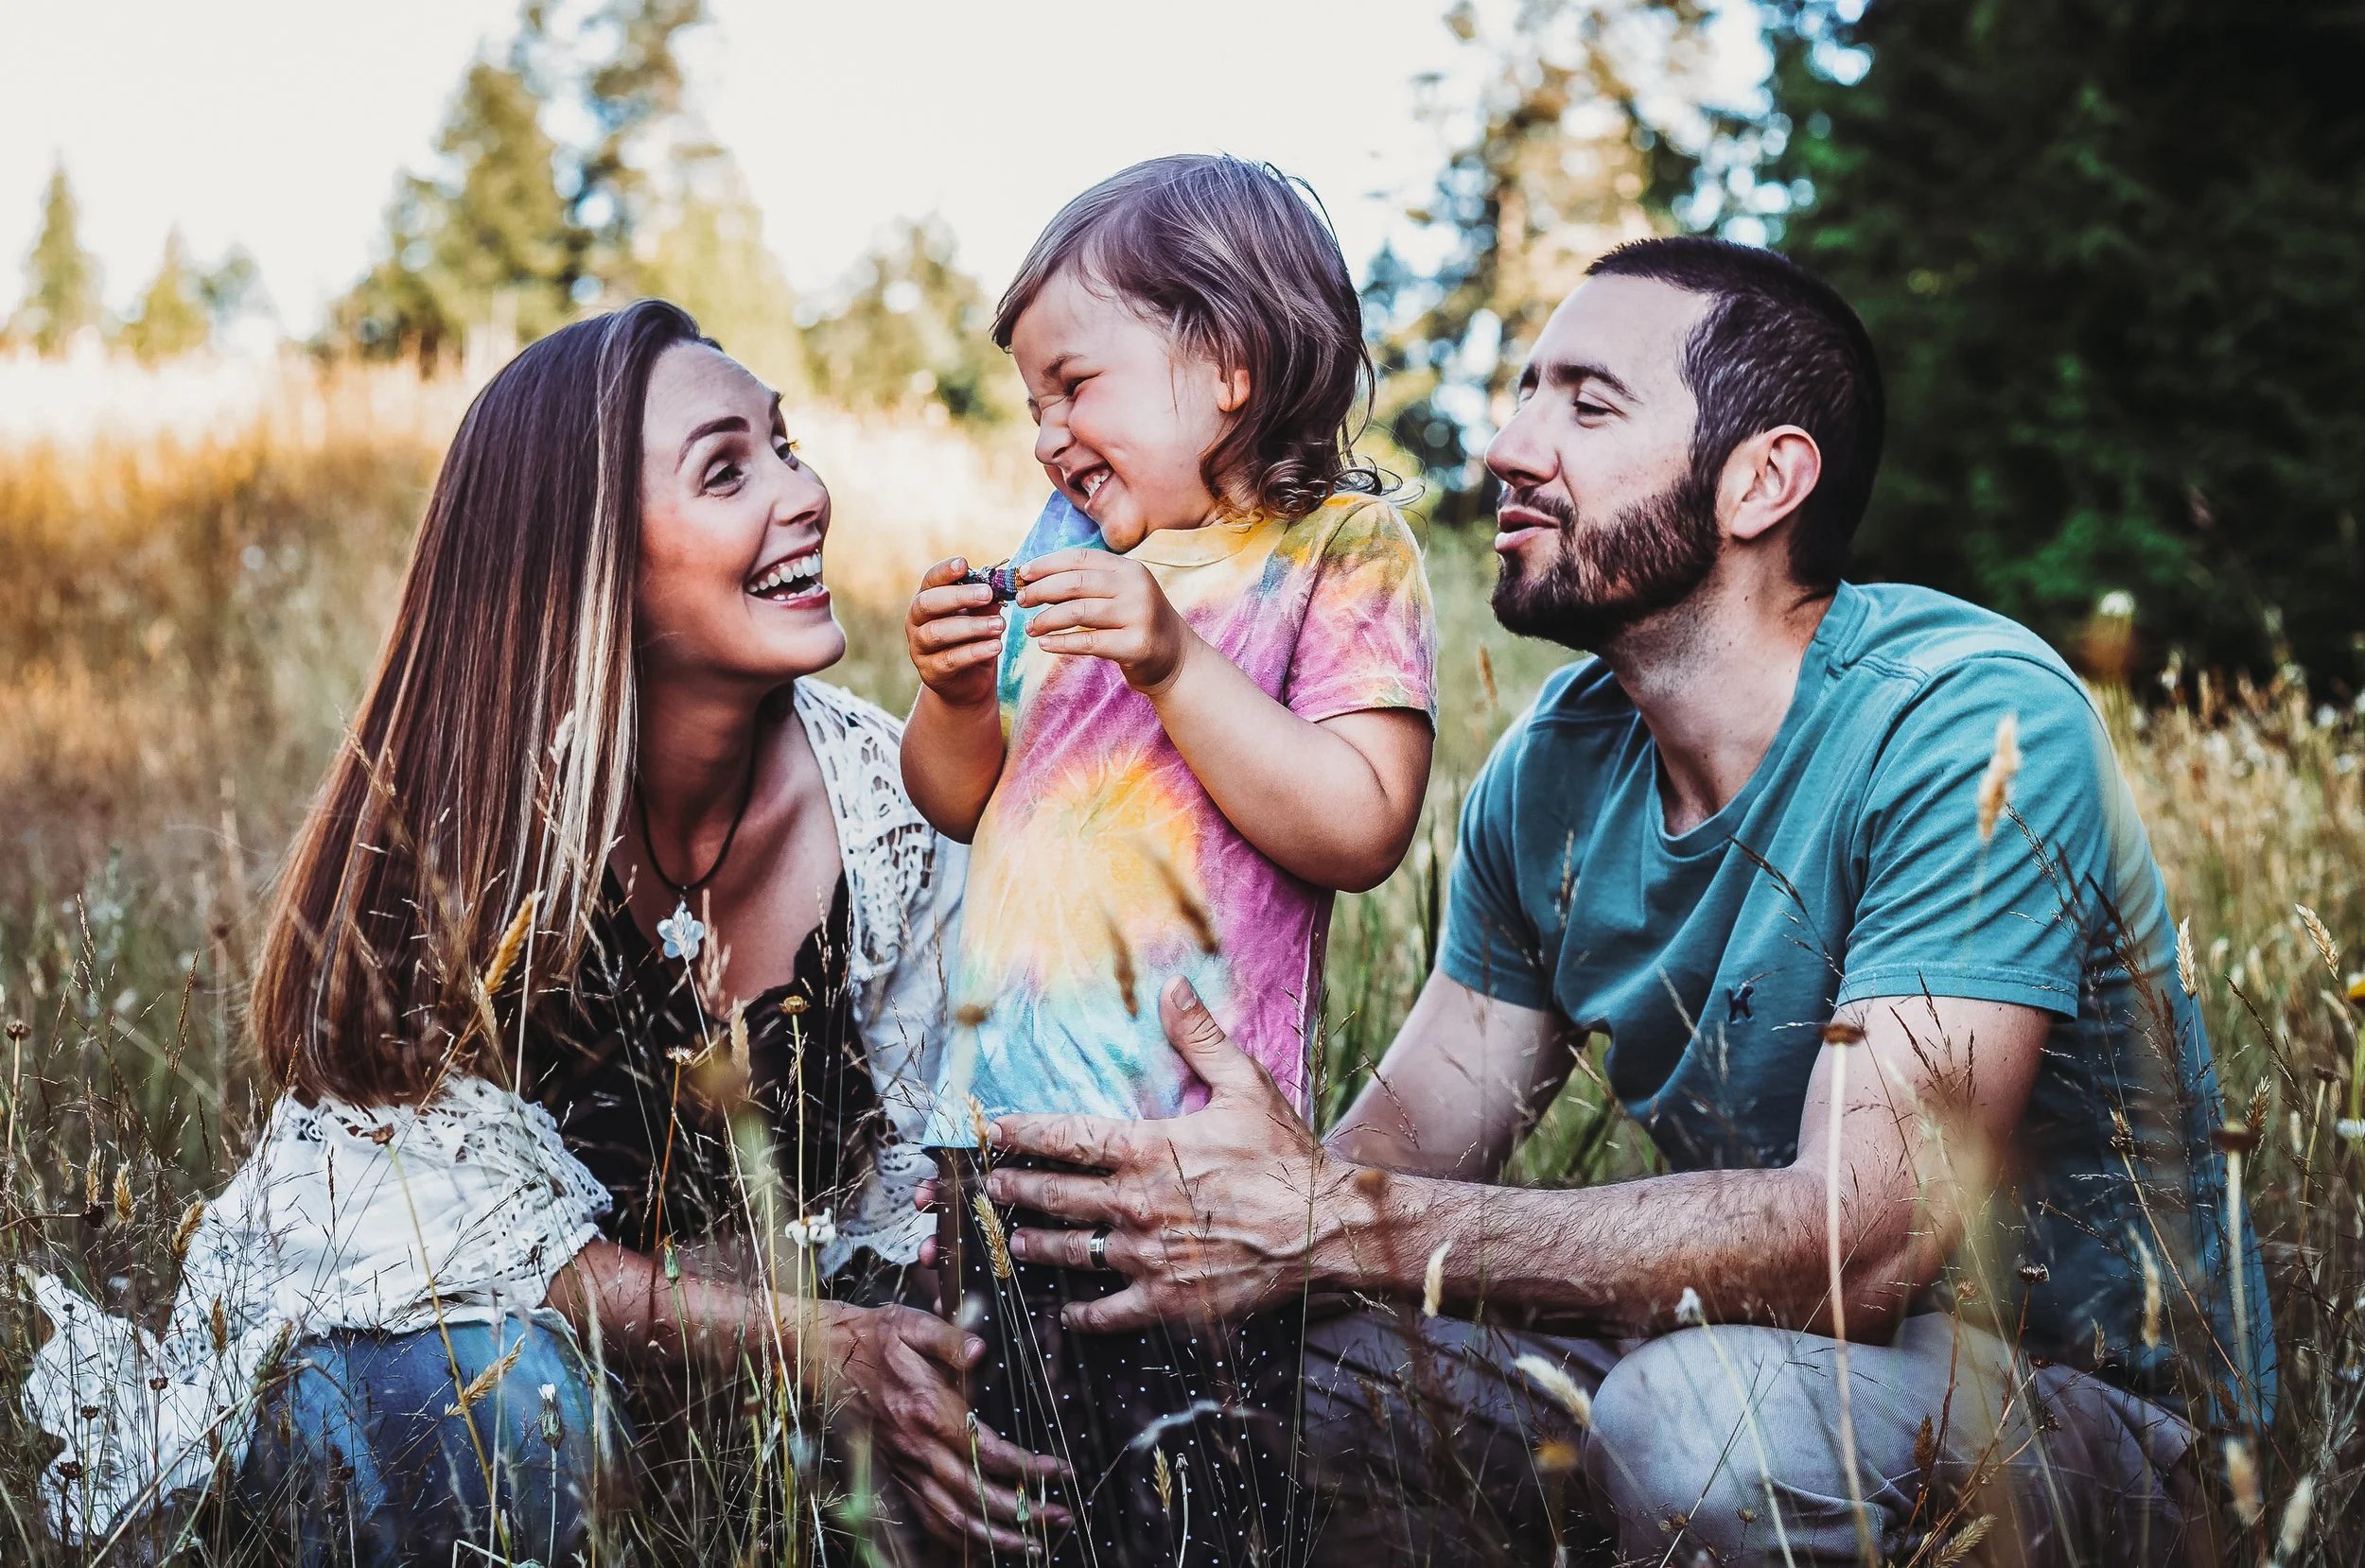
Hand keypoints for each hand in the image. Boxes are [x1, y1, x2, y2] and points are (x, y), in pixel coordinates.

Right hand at [823, 1300, 1067, 1550]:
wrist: (824, 1356)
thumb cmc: (875, 1338)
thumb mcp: (912, 1324)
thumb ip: (950, 1338)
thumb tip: (980, 1350)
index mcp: (929, 1410)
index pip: (987, 1450)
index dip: (1027, 1467)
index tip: (1061, 1470)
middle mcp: (918, 1447)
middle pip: (976, 1495)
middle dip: (1022, 1512)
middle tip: (1060, 1516)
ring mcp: (906, 1466)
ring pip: (952, 1517)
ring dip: (995, 1536)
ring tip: (1032, 1544)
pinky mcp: (897, 1474)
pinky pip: (928, 1518)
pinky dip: (958, 1540)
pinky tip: (984, 1546)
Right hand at [906, 557, 1005, 709]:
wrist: (968, 682)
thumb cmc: (973, 639)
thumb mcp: (981, 616)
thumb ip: (985, 602)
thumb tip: (1000, 585)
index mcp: (927, 599)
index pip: (930, 580)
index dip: (945, 571)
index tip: (964, 564)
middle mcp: (916, 621)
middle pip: (929, 603)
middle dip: (959, 596)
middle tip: (987, 593)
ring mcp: (918, 647)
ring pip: (938, 632)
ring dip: (971, 626)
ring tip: (1000, 624)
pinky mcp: (930, 671)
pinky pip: (950, 659)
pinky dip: (975, 651)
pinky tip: (996, 646)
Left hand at [987, 977, 1345, 1331]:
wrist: (1326, 1228)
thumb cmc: (1286, 1158)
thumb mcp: (1246, 1084)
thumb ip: (1201, 1037)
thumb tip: (1173, 986)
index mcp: (1149, 1150)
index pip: (1068, 1137)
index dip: (1025, 1132)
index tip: (994, 1130)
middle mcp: (1138, 1204)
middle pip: (1058, 1196)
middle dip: (1019, 1189)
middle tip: (991, 1188)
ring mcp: (1150, 1257)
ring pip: (1075, 1254)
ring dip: (1039, 1245)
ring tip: (1017, 1241)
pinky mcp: (1170, 1301)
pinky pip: (1112, 1312)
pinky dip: (1085, 1315)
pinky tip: (1069, 1315)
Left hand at [1017, 548, 1197, 694]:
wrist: (1176, 658)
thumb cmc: (1136, 624)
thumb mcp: (1120, 594)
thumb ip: (1088, 584)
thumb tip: (1036, 580)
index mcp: (1128, 569)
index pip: (1080, 558)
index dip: (1047, 564)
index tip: (1022, 574)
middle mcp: (1136, 587)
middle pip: (1075, 583)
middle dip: (1041, 591)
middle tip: (1020, 601)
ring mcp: (1138, 615)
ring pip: (1078, 612)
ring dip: (1046, 619)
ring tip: (1030, 627)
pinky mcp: (1136, 645)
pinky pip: (1089, 642)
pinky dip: (1062, 643)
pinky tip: (1045, 645)